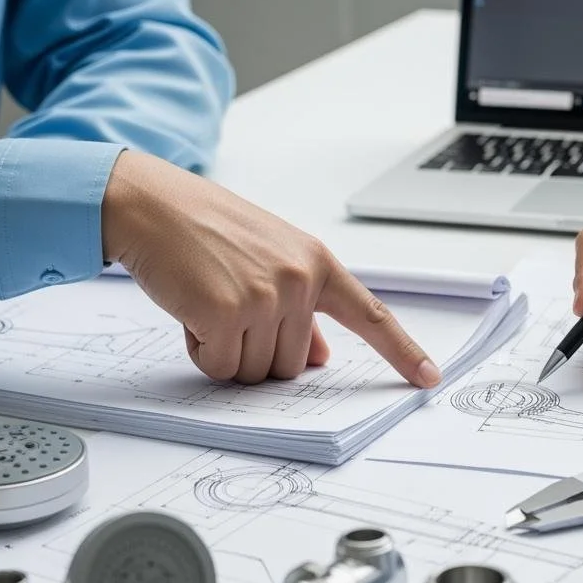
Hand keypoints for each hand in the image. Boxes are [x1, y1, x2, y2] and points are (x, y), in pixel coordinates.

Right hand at [101, 151, 440, 386]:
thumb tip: (319, 359)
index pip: (371, 315)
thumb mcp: (268, 258)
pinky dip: (200, 351)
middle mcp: (299, 280)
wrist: (152, 205)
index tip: (430, 378)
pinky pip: (220, 368)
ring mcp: (266, 297)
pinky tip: (191, 311)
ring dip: (225, 351)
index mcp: (317, 263)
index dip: (402, 351)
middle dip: (254, 350)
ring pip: (254, 373)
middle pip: (291, 366)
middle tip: (226, 305)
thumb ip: (301, 309)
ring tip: (207, 302)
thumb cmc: (205, 230)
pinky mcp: (227, 314)